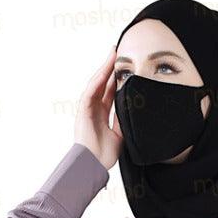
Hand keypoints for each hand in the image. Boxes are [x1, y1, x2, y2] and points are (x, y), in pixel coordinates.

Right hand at [74, 45, 122, 170]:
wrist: (94, 165)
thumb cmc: (104, 155)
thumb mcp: (121, 134)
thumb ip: (124, 120)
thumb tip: (135, 110)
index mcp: (102, 114)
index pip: (111, 91)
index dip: (117, 78)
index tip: (126, 66)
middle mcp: (94, 109)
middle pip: (103, 83)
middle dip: (111, 67)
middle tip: (119, 52)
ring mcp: (88, 108)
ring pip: (97, 83)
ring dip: (104, 68)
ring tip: (113, 54)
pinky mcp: (83, 110)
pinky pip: (91, 91)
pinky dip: (98, 80)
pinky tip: (105, 69)